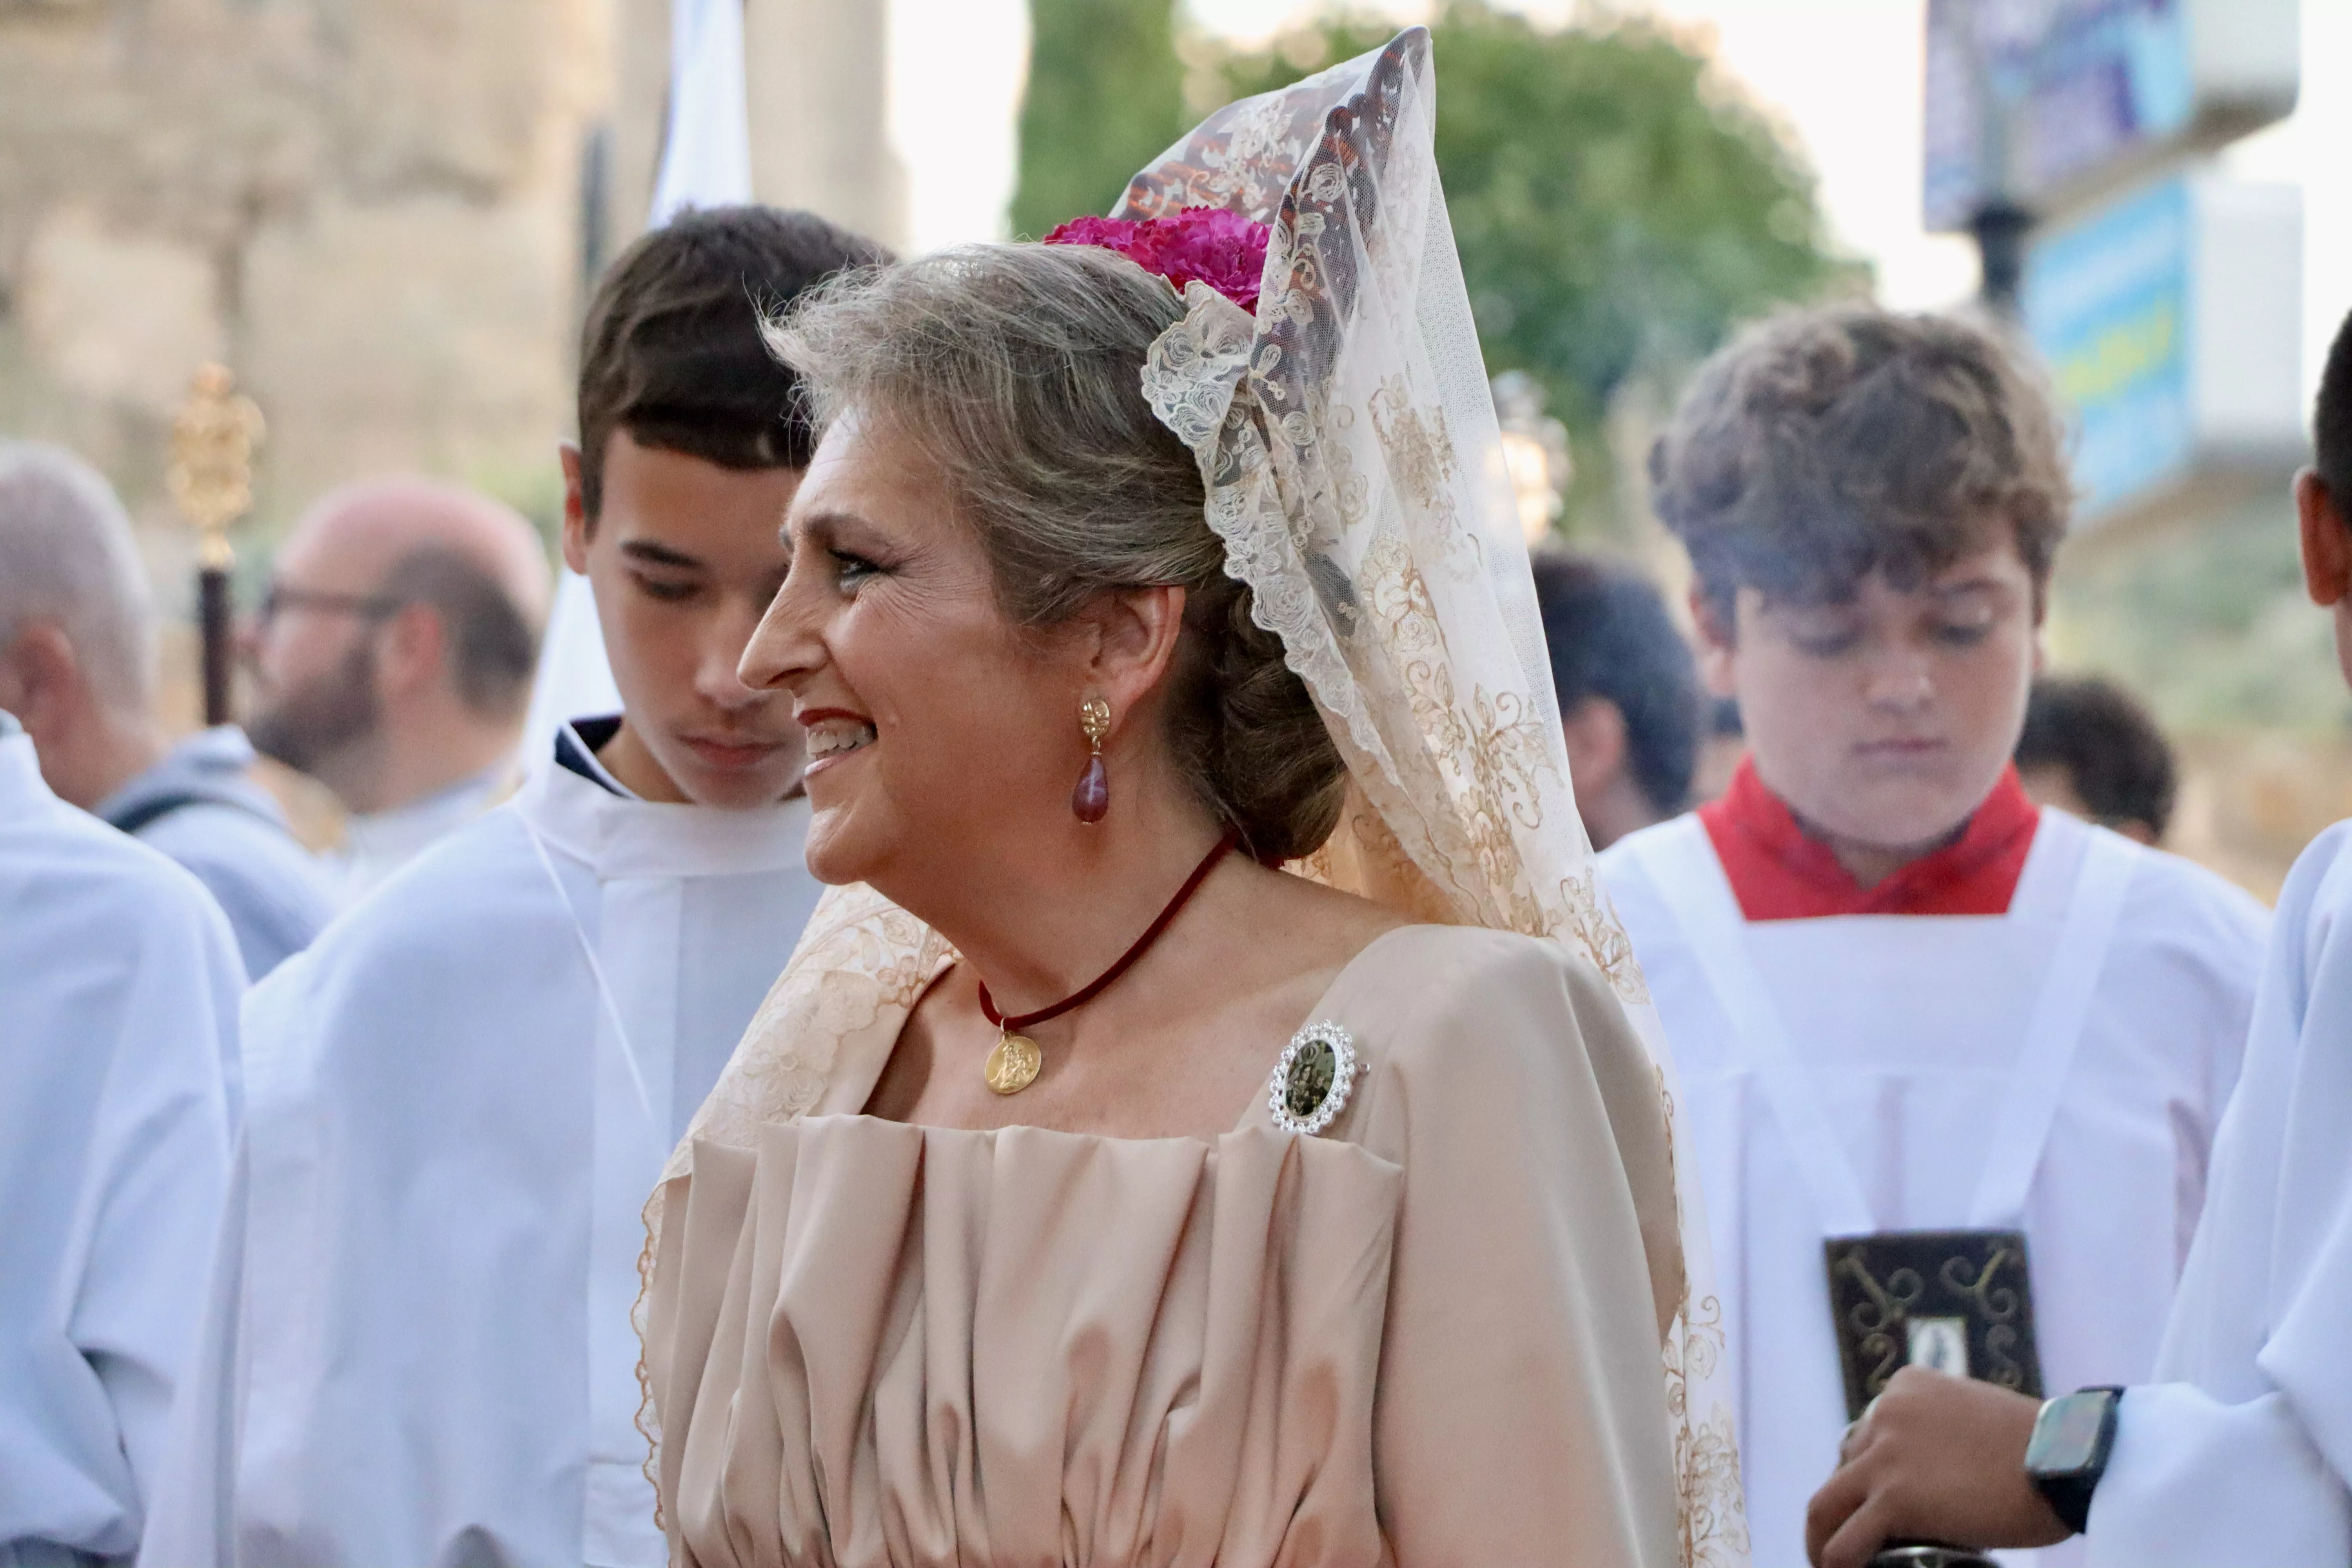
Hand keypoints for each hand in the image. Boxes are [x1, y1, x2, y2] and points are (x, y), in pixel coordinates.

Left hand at [1806, 1367, 2071, 1567]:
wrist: (2066, 1461)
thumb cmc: (2041, 1448)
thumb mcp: (1975, 1419)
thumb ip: (1943, 1434)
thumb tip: (1932, 1473)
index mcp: (1907, 1388)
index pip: (1866, 1436)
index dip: (1865, 1475)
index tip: (1873, 1503)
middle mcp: (1885, 1412)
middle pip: (1845, 1468)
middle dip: (1847, 1505)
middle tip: (1855, 1536)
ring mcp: (1885, 1455)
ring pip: (1826, 1504)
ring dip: (1821, 1538)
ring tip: (1828, 1561)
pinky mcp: (1894, 1498)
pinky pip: (1845, 1541)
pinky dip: (1834, 1560)